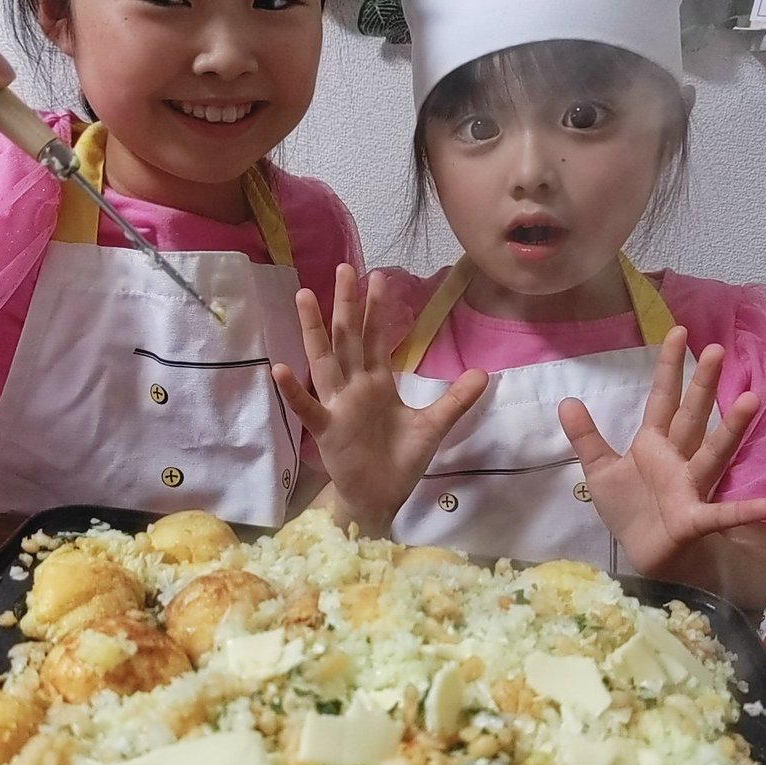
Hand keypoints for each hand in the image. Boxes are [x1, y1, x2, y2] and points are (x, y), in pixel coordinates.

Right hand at [273, 264, 487, 535]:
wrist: (381, 498)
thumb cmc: (399, 461)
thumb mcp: (433, 426)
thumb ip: (455, 399)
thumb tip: (484, 373)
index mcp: (376, 383)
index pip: (375, 337)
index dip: (376, 308)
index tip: (377, 275)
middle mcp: (353, 387)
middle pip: (348, 337)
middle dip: (347, 303)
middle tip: (343, 267)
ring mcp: (337, 406)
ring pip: (323, 360)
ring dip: (314, 329)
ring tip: (305, 297)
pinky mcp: (327, 430)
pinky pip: (308, 408)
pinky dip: (293, 391)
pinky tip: (281, 369)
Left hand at [558, 325, 765, 576]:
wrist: (639, 553)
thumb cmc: (627, 508)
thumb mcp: (599, 470)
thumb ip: (585, 436)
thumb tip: (566, 400)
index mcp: (654, 443)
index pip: (662, 398)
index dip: (669, 367)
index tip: (679, 331)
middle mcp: (677, 458)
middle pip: (692, 415)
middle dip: (703, 384)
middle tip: (717, 349)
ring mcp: (690, 486)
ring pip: (713, 452)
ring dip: (732, 427)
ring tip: (751, 398)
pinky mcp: (694, 518)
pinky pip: (719, 513)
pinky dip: (741, 510)